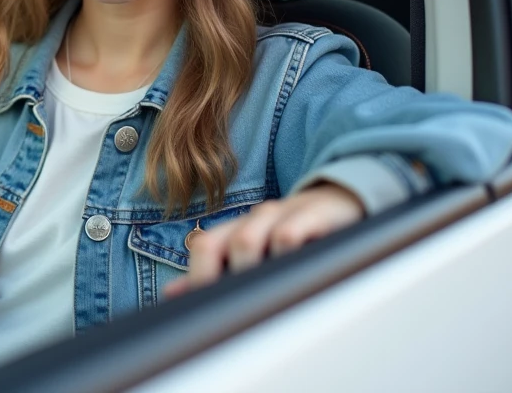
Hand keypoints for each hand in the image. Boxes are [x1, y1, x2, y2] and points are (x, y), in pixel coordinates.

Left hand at [163, 184, 364, 297]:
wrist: (337, 201)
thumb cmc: (292, 232)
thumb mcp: (255, 249)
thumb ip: (215, 270)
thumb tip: (173, 293)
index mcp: (236, 228)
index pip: (203, 248)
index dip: (197, 278)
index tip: (199, 310)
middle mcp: (252, 219)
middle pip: (216, 245)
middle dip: (213, 279)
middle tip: (224, 311)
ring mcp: (280, 214)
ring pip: (246, 240)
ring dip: (243, 271)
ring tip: (252, 301)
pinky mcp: (310, 215)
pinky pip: (288, 234)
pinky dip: (281, 255)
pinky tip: (287, 277)